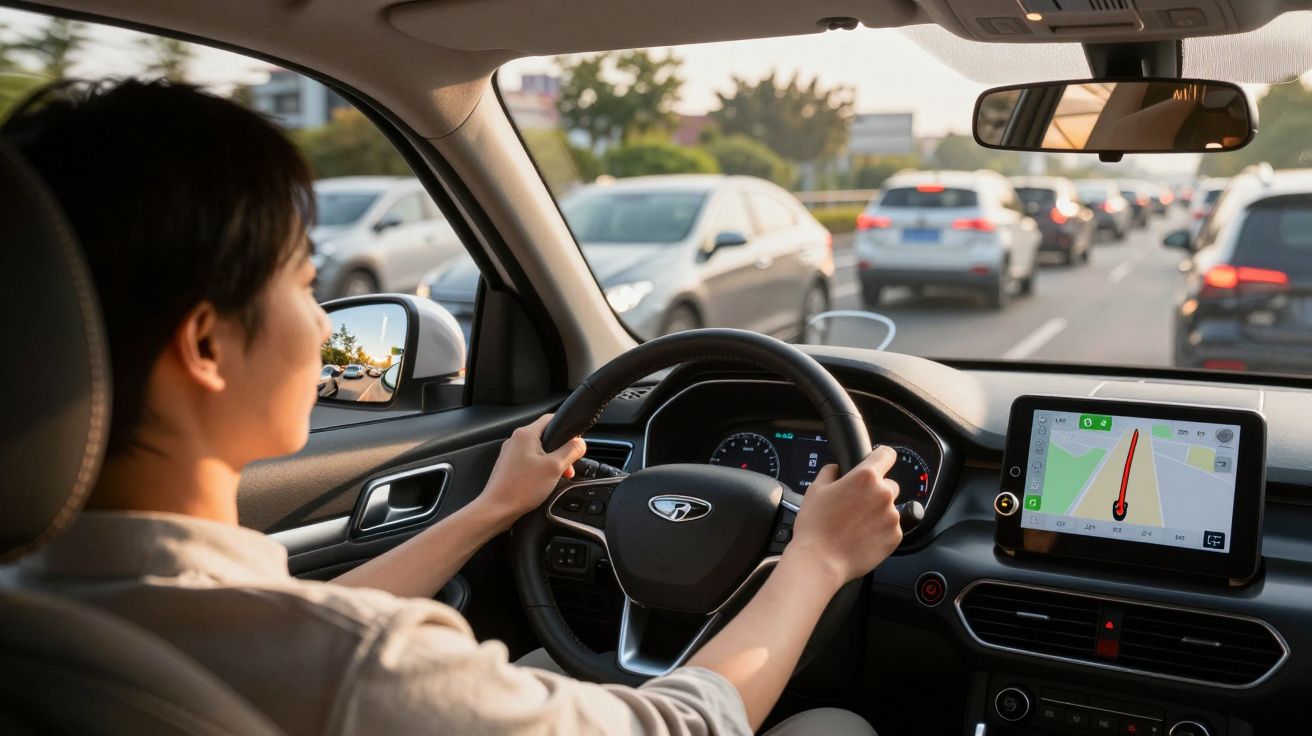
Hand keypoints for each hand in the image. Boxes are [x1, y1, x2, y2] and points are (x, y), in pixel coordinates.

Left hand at [479, 414, 586, 528]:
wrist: (497, 509)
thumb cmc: (521, 488)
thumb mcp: (555, 467)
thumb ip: (571, 451)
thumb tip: (580, 443)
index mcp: (526, 434)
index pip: (551, 419)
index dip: (566, 429)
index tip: (575, 443)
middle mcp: (515, 440)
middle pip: (546, 437)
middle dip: (561, 452)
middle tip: (568, 468)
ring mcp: (510, 454)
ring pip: (538, 452)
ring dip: (552, 463)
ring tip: (557, 478)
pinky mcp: (508, 467)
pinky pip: (530, 462)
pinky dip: (540, 470)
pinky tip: (544, 483)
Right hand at [786, 445, 901, 586]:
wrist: (820, 561)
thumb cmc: (816, 526)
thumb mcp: (816, 489)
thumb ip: (830, 472)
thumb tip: (837, 469)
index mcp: (865, 477)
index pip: (887, 455)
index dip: (881, 458)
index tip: (878, 463)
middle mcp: (883, 494)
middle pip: (889, 485)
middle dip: (875, 492)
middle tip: (856, 505)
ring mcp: (892, 517)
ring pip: (889, 508)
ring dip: (877, 513)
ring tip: (856, 525)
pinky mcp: (895, 537)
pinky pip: (891, 528)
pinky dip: (880, 531)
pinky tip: (862, 537)